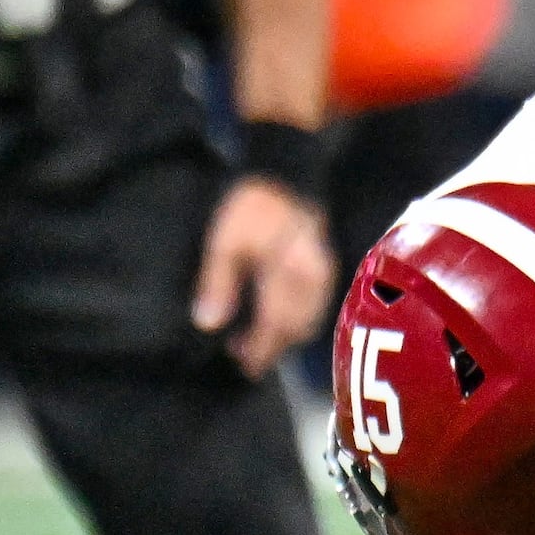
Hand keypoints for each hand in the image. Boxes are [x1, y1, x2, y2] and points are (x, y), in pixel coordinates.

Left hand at [196, 177, 334, 378]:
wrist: (285, 168)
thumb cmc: (252, 204)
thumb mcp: (225, 241)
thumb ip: (219, 283)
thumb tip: (209, 324)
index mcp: (289, 274)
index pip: (276, 326)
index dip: (260, 351)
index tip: (242, 367)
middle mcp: (313, 279)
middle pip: (296, 329)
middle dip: (272, 348)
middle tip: (243, 357)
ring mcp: (324, 273)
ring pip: (308, 319)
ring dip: (284, 335)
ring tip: (255, 339)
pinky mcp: (325, 266)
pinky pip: (315, 305)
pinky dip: (296, 319)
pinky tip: (276, 315)